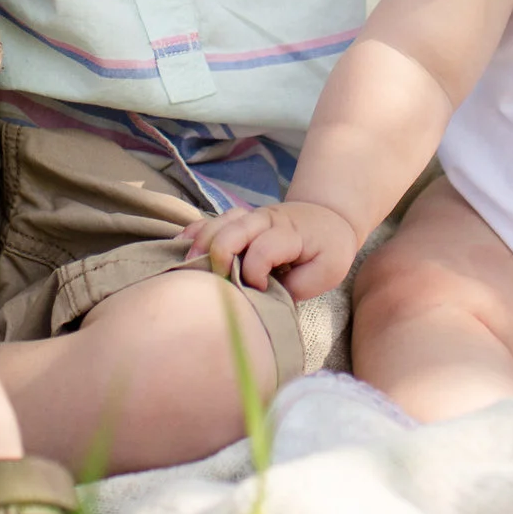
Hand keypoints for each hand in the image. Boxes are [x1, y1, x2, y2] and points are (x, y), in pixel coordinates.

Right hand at [178, 201, 360, 300]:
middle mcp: (267, 220)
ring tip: (189, 267)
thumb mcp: (326, 272)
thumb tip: (262, 297)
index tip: (261, 290)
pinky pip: (212, 219)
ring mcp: (251, 216)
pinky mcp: (240, 218)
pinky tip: (183, 246)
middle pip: (233, 231)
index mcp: (291, 233)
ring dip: (202, 244)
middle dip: (220, 258)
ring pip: (219, 222)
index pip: (263, 250)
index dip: (255, 275)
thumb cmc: (328, 250)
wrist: (329, 218)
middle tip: (219, 283)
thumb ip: (295, 287)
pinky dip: (196, 231)